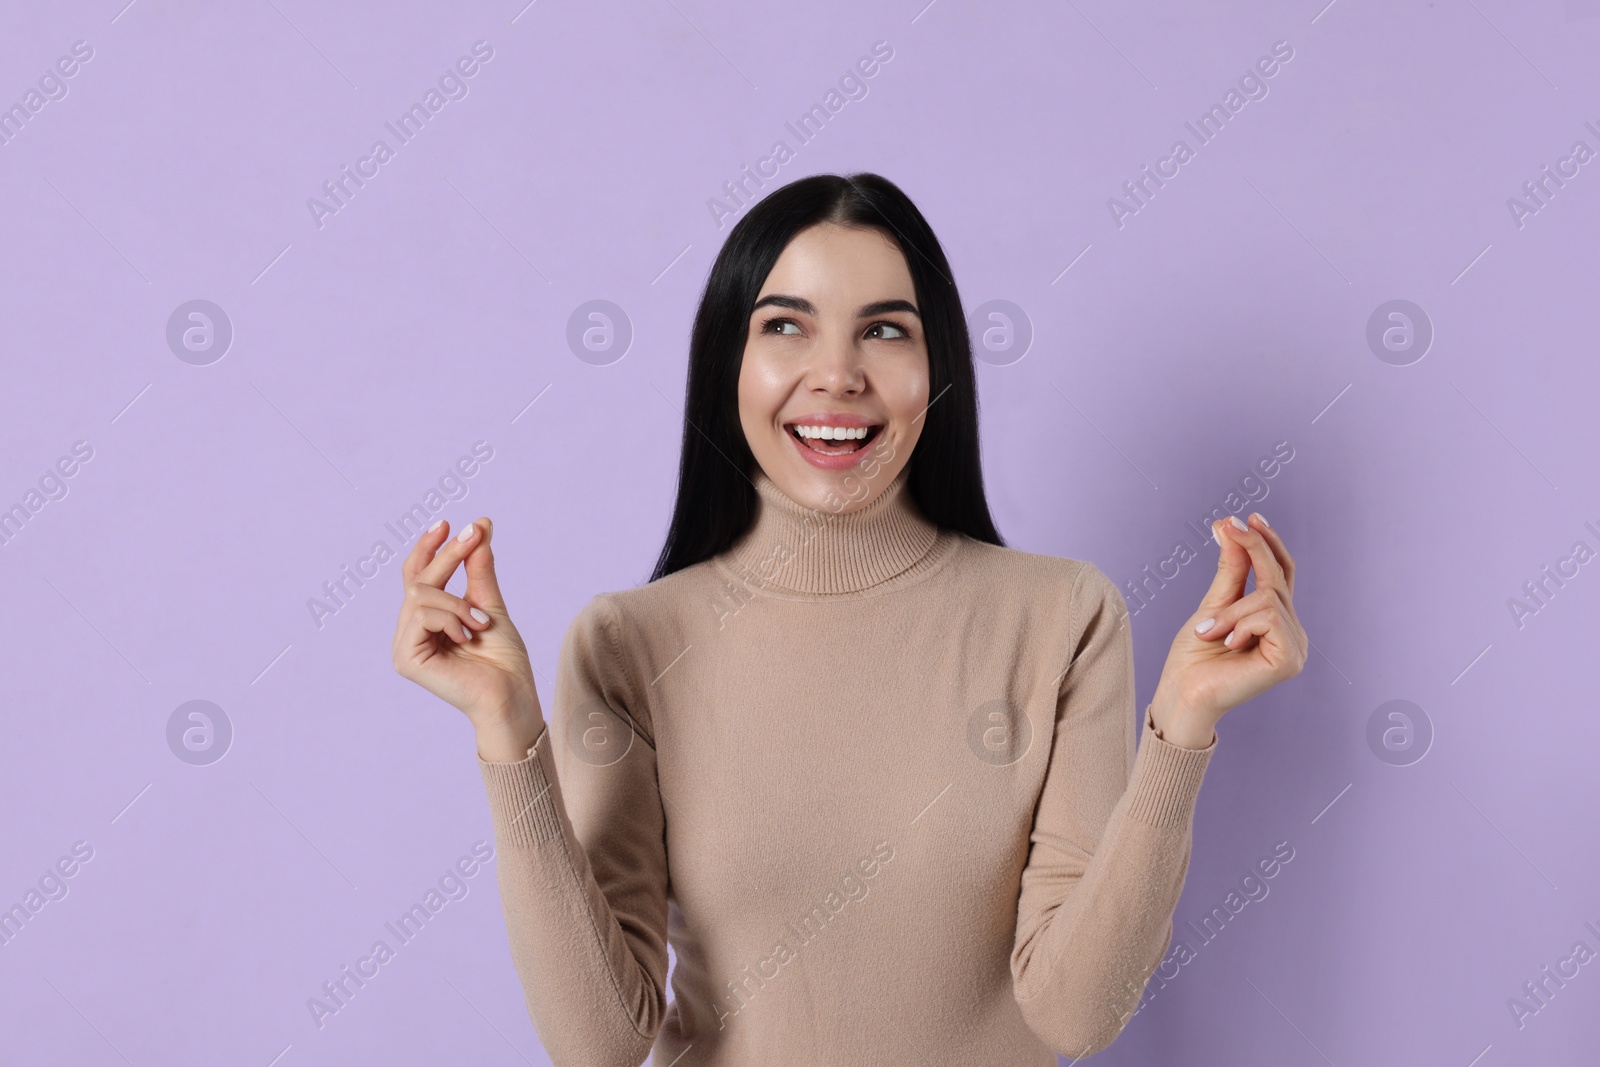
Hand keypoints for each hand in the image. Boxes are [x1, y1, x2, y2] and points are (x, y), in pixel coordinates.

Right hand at [391, 516, 539, 731]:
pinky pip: (421, 615)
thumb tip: (479, 526)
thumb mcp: (491, 604)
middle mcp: (411, 630)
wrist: (511, 695)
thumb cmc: (503, 659)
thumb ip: (479, 569)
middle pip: (419, 579)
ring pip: (420, 594)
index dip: (429, 548)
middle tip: (474, 535)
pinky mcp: (405, 657)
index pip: (419, 576)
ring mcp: (405, 644)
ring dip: (457, 602)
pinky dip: (450, 618)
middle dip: (448, 554)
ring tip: (481, 623)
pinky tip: (468, 636)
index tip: (449, 522)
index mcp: (428, 620)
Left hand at [1149, 512, 1307, 747]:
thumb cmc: (1195, 657)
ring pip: (1269, 597)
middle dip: (1253, 548)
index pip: (1281, 573)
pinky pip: (1269, 615)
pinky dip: (1240, 623)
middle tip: (1229, 525)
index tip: (1245, 517)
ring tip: (1209, 632)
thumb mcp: (1213, 604)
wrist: (1183, 692)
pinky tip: (1228, 644)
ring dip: (1231, 611)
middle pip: (1279, 576)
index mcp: (1277, 622)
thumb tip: (1232, 528)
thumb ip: (1231, 571)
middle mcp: (1293, 633)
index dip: (1267, 543)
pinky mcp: (1291, 659)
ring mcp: (1296, 647)